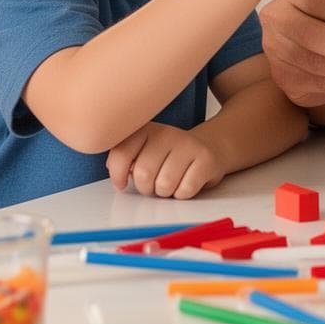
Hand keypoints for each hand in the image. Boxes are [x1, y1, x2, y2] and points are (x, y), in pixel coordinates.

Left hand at [106, 122, 224, 198]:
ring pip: (164, 185)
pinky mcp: (205, 159)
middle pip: (143, 173)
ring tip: (172, 182)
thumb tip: (114, 168)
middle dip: (146, 187)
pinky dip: (183, 194)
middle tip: (154, 183)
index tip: (121, 182)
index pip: (122, 152)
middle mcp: (167, 133)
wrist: (210, 147)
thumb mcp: (145, 151)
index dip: (117, 174)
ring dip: (165, 192)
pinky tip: (187, 182)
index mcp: (147, 130)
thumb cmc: (171, 156)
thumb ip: (125, 157)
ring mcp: (188, 145)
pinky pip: (184, 190)